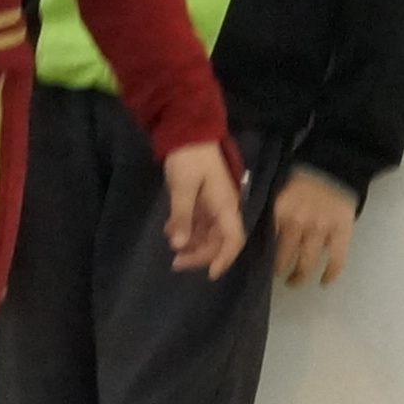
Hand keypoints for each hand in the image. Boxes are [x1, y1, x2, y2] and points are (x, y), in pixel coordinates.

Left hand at [159, 141, 247, 276]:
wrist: (188, 129)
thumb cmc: (189, 158)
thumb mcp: (183, 188)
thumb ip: (183, 217)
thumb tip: (179, 245)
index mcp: (226, 206)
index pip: (233, 239)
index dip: (224, 259)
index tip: (210, 274)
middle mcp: (223, 208)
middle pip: (218, 240)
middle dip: (199, 254)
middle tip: (175, 263)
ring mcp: (214, 204)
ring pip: (207, 233)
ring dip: (191, 243)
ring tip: (170, 246)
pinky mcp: (203, 199)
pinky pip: (198, 222)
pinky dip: (186, 229)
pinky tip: (170, 230)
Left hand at [269, 165, 358, 286]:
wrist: (335, 163)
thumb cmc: (303, 175)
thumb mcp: (278, 190)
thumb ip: (270, 212)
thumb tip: (255, 234)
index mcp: (279, 212)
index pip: (266, 243)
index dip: (262, 257)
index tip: (259, 264)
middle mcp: (298, 223)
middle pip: (284, 257)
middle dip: (279, 271)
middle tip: (277, 276)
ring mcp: (321, 229)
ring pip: (306, 263)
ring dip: (299, 277)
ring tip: (294, 282)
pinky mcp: (341, 232)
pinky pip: (335, 260)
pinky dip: (330, 274)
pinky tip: (325, 282)